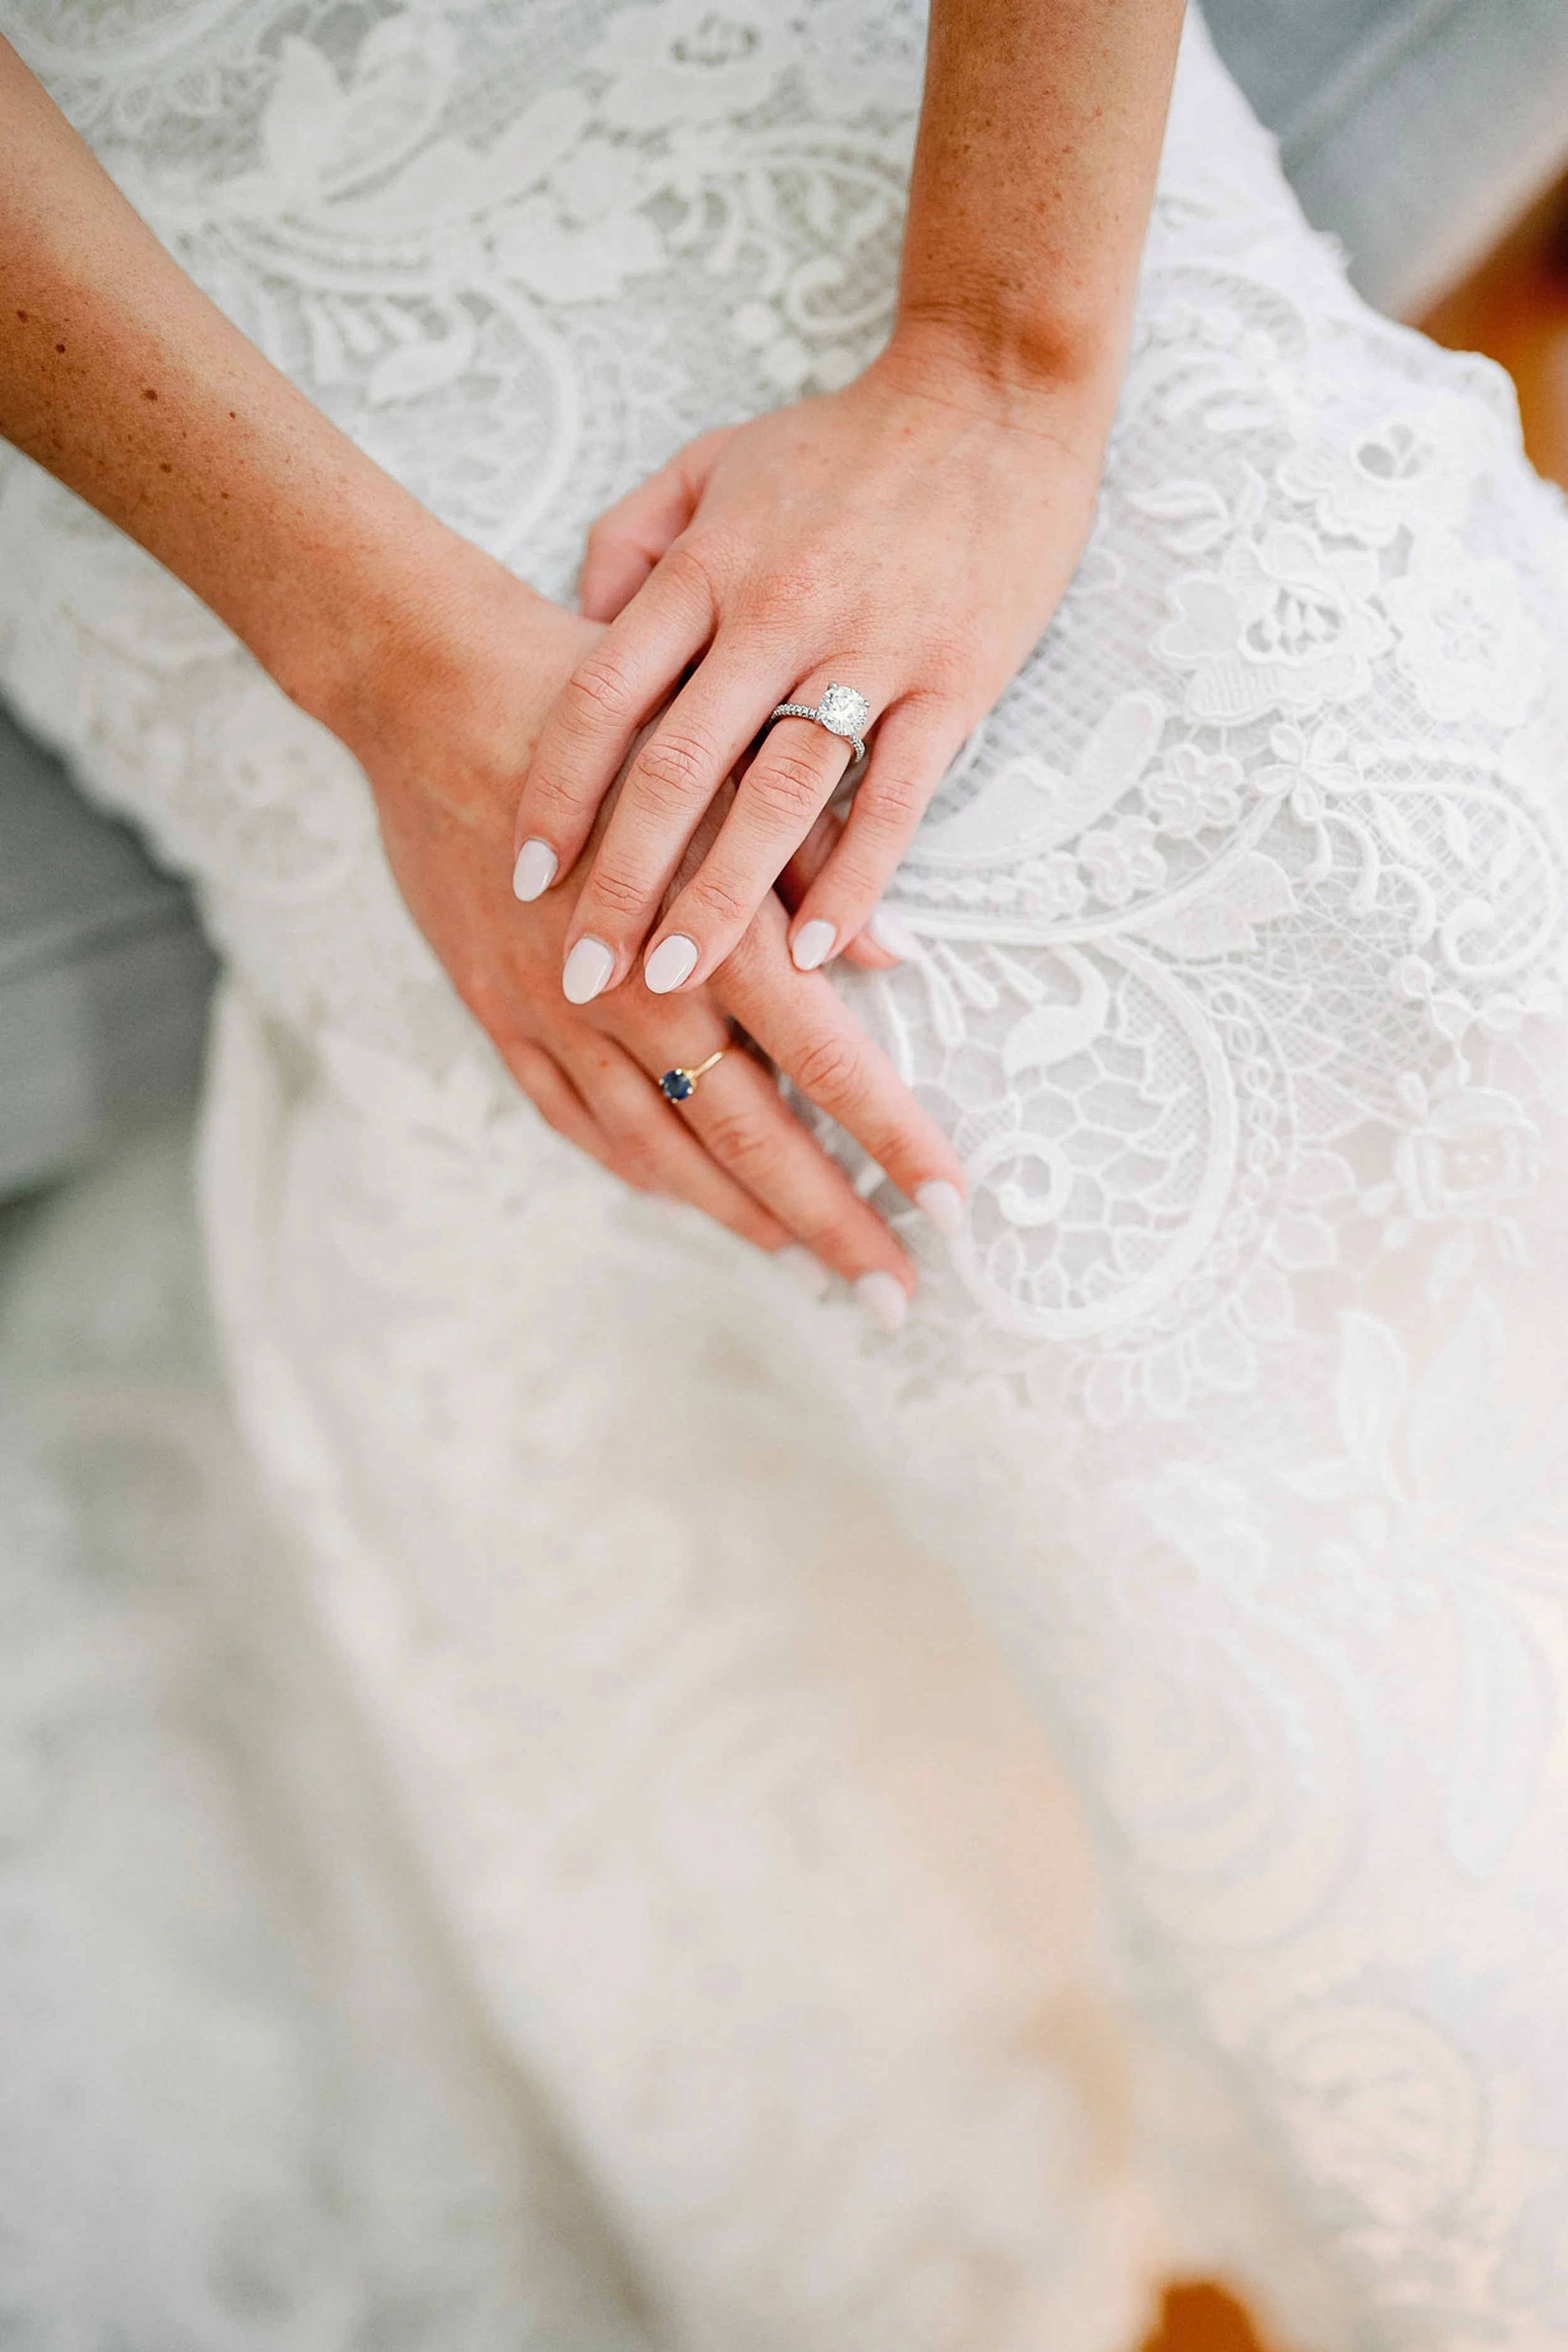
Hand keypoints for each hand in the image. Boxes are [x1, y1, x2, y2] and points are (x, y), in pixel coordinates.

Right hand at [322, 535, 964, 1319]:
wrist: (436, 695)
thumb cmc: (605, 714)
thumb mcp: (729, 767)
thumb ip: (813, 867)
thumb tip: (898, 957)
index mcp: (716, 932)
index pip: (831, 1066)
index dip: (896, 1142)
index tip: (952, 1208)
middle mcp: (642, 992)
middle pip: (755, 1140)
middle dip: (834, 1223)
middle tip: (894, 1294)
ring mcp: (563, 1017)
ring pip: (666, 1151)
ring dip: (743, 1217)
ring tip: (805, 1263)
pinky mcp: (503, 1016)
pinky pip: (579, 1123)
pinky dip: (637, 1172)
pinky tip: (681, 1199)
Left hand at [511, 336, 1110, 1000]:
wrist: (994, 393)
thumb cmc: (844, 442)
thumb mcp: (712, 463)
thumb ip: (632, 545)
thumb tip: (576, 635)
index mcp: (708, 567)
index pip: (603, 695)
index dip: (557, 791)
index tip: (525, 873)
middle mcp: (778, 614)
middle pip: (679, 770)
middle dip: (621, 883)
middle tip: (583, 975)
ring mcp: (870, 651)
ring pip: (780, 799)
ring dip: (724, 902)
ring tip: (677, 981)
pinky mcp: (954, 682)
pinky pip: (896, 801)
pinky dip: (855, 881)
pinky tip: (821, 955)